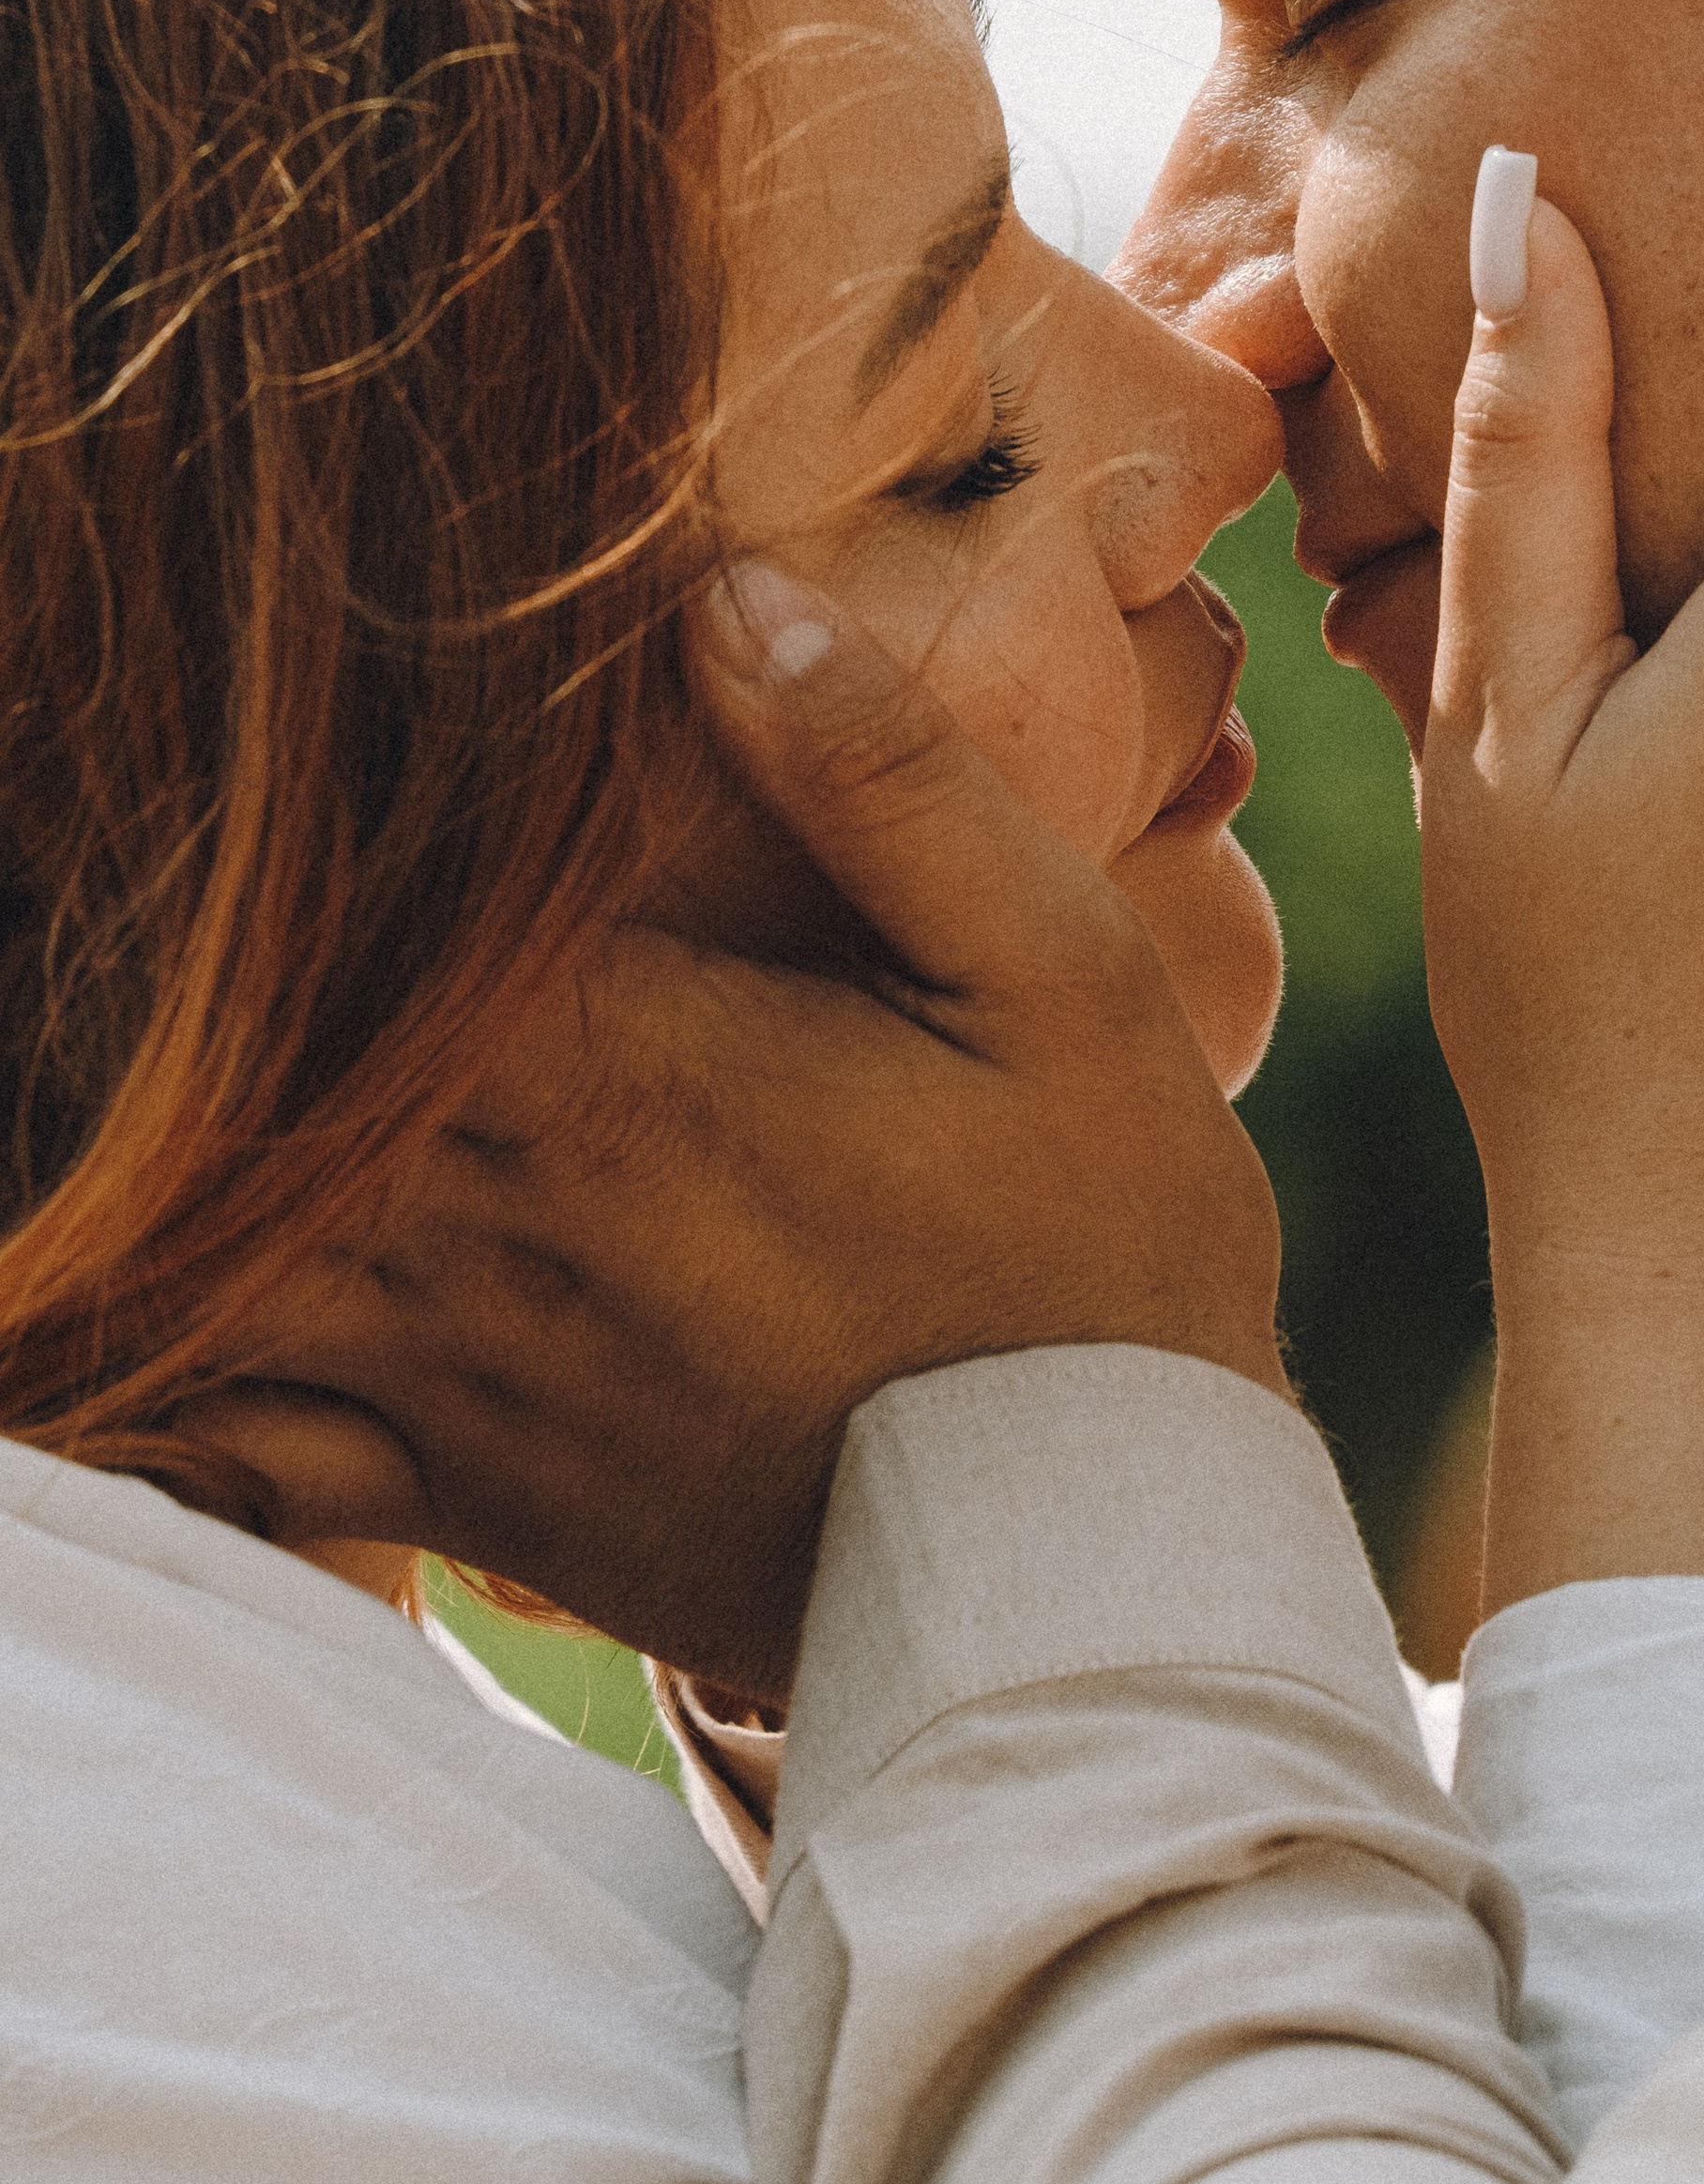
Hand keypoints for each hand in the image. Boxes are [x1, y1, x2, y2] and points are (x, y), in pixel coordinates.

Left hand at [186, 581, 1285, 1705]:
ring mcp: (463, 1367)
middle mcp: (506, 1215)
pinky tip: (125, 1312)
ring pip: (219, 1227)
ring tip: (158, 1047)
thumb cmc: (1098, 1254)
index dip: (325, 817)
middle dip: (216, 961)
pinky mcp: (458, 1487)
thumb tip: (728, 594)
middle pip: (255, 1047)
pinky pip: (229, 1444)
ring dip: (182, 1141)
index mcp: (633, 1062)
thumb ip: (886, 782)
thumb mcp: (1059, 979)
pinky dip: (153, 1373)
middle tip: (200, 875)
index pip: (380, 898)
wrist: (1090, 1589)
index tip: (328, 741)